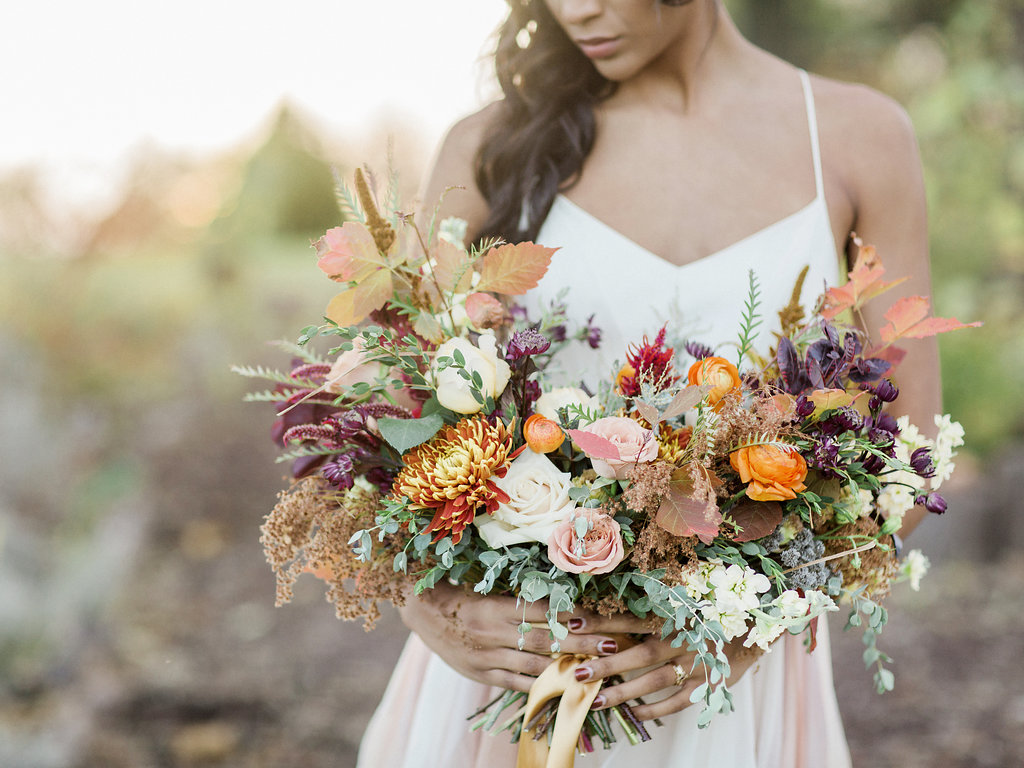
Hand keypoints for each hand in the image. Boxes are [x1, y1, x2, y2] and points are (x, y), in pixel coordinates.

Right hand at [398, 582, 624, 691]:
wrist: (422, 611)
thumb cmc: (463, 595)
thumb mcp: (491, 591)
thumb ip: (523, 598)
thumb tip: (565, 599)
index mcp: (499, 604)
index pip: (546, 610)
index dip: (577, 615)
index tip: (605, 618)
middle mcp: (495, 631)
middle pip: (548, 638)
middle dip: (584, 643)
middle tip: (614, 645)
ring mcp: (489, 656)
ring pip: (536, 664)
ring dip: (569, 669)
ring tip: (597, 671)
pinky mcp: (482, 674)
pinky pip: (516, 683)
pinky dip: (541, 688)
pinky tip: (563, 690)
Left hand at [565, 613, 760, 720]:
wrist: (758, 619)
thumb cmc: (712, 604)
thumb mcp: (684, 594)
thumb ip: (654, 599)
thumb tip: (617, 595)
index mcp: (674, 612)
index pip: (631, 618)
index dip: (601, 621)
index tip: (571, 624)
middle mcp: (683, 637)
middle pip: (639, 654)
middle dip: (607, 665)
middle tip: (577, 674)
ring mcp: (696, 662)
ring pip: (655, 681)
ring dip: (625, 693)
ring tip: (596, 701)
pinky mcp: (710, 683)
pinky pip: (679, 700)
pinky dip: (657, 709)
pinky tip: (636, 714)